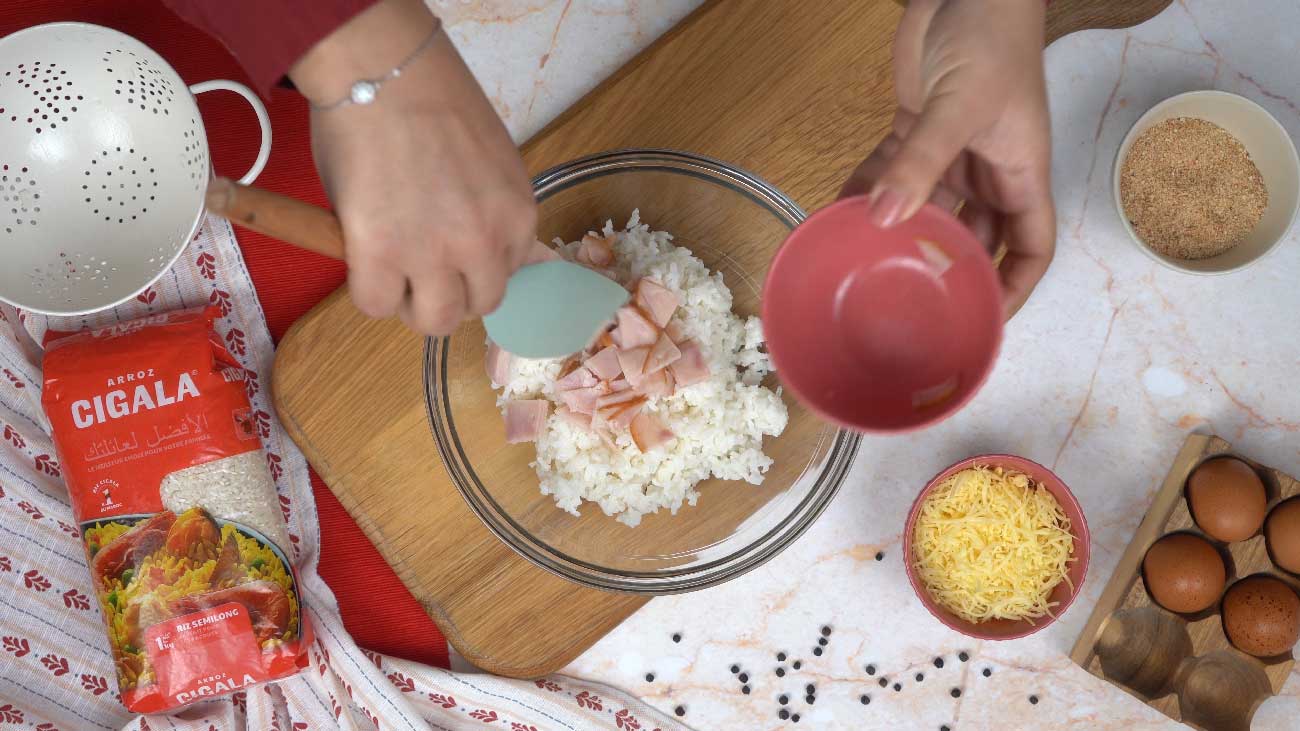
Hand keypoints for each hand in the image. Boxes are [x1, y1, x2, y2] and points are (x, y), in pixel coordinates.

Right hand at [290, 0, 535, 334]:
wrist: (387, 70)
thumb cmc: (433, 101)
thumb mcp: (492, 164)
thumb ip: (493, 212)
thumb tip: (494, 252)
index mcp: (517, 216)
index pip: (508, 275)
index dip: (475, 268)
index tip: (452, 253)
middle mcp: (484, 242)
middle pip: (477, 307)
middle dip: (449, 294)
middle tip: (419, 271)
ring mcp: (434, 253)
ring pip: (434, 320)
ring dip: (412, 304)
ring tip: (392, 272)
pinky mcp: (380, 255)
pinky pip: (377, 305)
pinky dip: (370, 292)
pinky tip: (362, 260)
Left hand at [842, 0, 1054, 317]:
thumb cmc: (990, 37)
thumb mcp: (962, 104)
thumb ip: (922, 161)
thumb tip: (886, 219)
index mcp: (1020, 173)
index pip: (1029, 247)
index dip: (1014, 289)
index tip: (983, 323)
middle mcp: (988, 170)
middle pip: (972, 239)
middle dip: (944, 271)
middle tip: (905, 306)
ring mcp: (951, 152)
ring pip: (926, 210)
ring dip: (896, 235)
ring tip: (860, 269)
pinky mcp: (916, 129)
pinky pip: (891, 173)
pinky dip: (866, 192)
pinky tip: (834, 216)